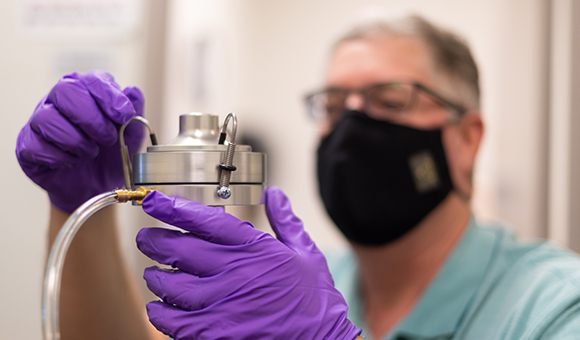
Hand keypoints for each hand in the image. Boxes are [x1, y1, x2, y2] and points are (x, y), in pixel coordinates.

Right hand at [16, 70, 144, 212]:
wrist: (97, 186)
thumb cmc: (112, 154)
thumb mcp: (131, 133)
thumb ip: (135, 110)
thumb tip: (133, 92)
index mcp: (87, 90)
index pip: (93, 80)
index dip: (110, 97)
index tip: (125, 116)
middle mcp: (60, 99)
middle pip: (66, 91)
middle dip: (92, 120)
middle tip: (108, 139)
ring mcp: (40, 120)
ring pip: (48, 119)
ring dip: (77, 142)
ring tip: (91, 152)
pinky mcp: (27, 145)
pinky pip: (37, 146)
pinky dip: (62, 158)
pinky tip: (73, 162)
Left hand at [137, 187, 360, 339]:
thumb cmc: (314, 300)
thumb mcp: (306, 253)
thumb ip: (285, 222)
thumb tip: (274, 194)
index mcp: (256, 250)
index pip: (206, 221)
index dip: (175, 208)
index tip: (154, 201)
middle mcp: (236, 273)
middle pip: (181, 250)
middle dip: (155, 241)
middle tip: (145, 238)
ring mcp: (224, 305)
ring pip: (173, 286)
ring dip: (156, 278)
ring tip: (152, 274)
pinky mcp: (217, 333)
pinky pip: (176, 323)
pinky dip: (161, 314)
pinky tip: (158, 309)